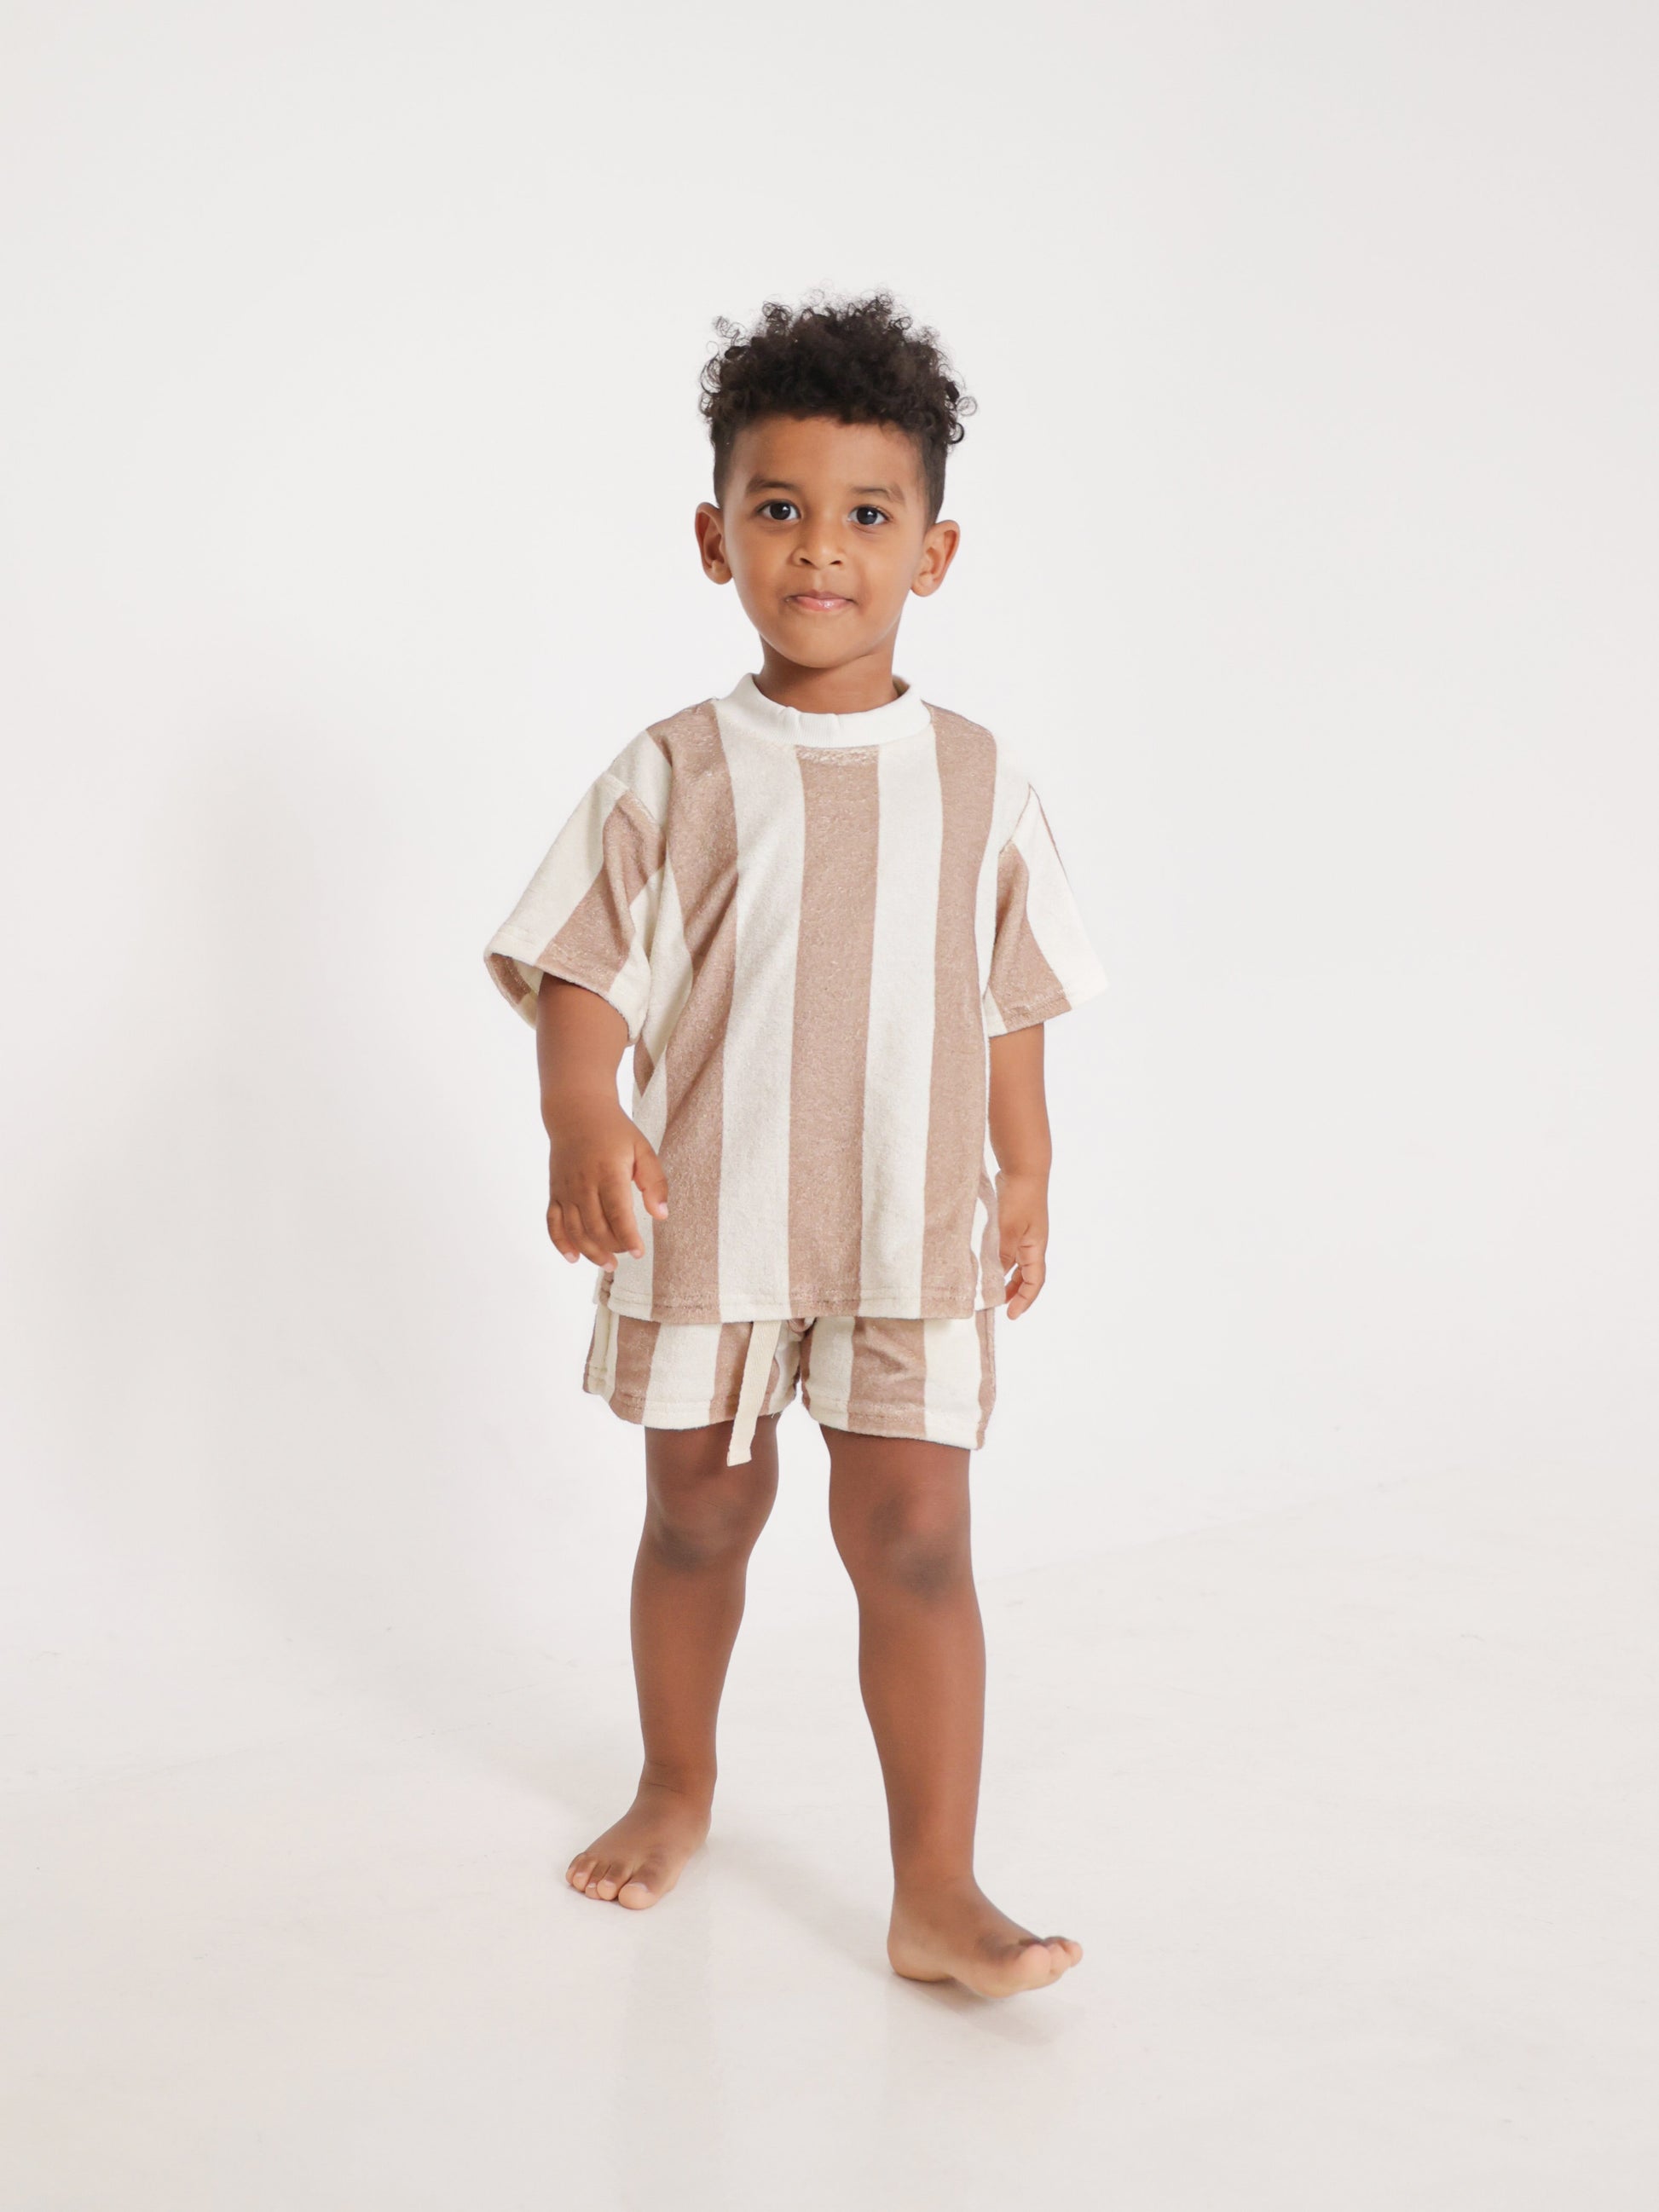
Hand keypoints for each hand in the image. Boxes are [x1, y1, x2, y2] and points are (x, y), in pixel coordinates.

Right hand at [545, 1095, 668, 1271]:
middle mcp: (583, 1183)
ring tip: (608, 1264)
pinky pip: (553, 1222)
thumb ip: (654, 1182)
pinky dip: (560, 1243)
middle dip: (612, 1248)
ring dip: (591, 1252)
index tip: (639, 1253)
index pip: (617, 1213)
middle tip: (627, 1256)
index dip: (628, 1237)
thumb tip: (661, 1215)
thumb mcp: (643, 1149)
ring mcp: (565, 1189)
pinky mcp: (555, 1192)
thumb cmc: (615, 1133)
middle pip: (595, 1227)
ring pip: (574, 1230)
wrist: (577, 1113)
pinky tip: (574, 1258)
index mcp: (608, 1172)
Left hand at [996, 1169, 1048, 1318]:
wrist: (1023, 1168)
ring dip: (1005, 1276)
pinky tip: (985, 1260)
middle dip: (1014, 1292)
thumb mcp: (1008, 1230)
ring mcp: (1024, 1232)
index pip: (1034, 1282)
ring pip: (1016, 1262)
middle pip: (1027, 1275)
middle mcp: (1033, 1243)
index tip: (1011, 1315)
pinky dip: (999, 1258)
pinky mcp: (1014, 1223)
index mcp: (1036, 1248)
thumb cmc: (1020, 1198)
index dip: (1024, 1300)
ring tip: (989, 1286)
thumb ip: (1002, 1255)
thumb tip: (995, 1277)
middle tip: (998, 1305)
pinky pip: (1008, 1248)